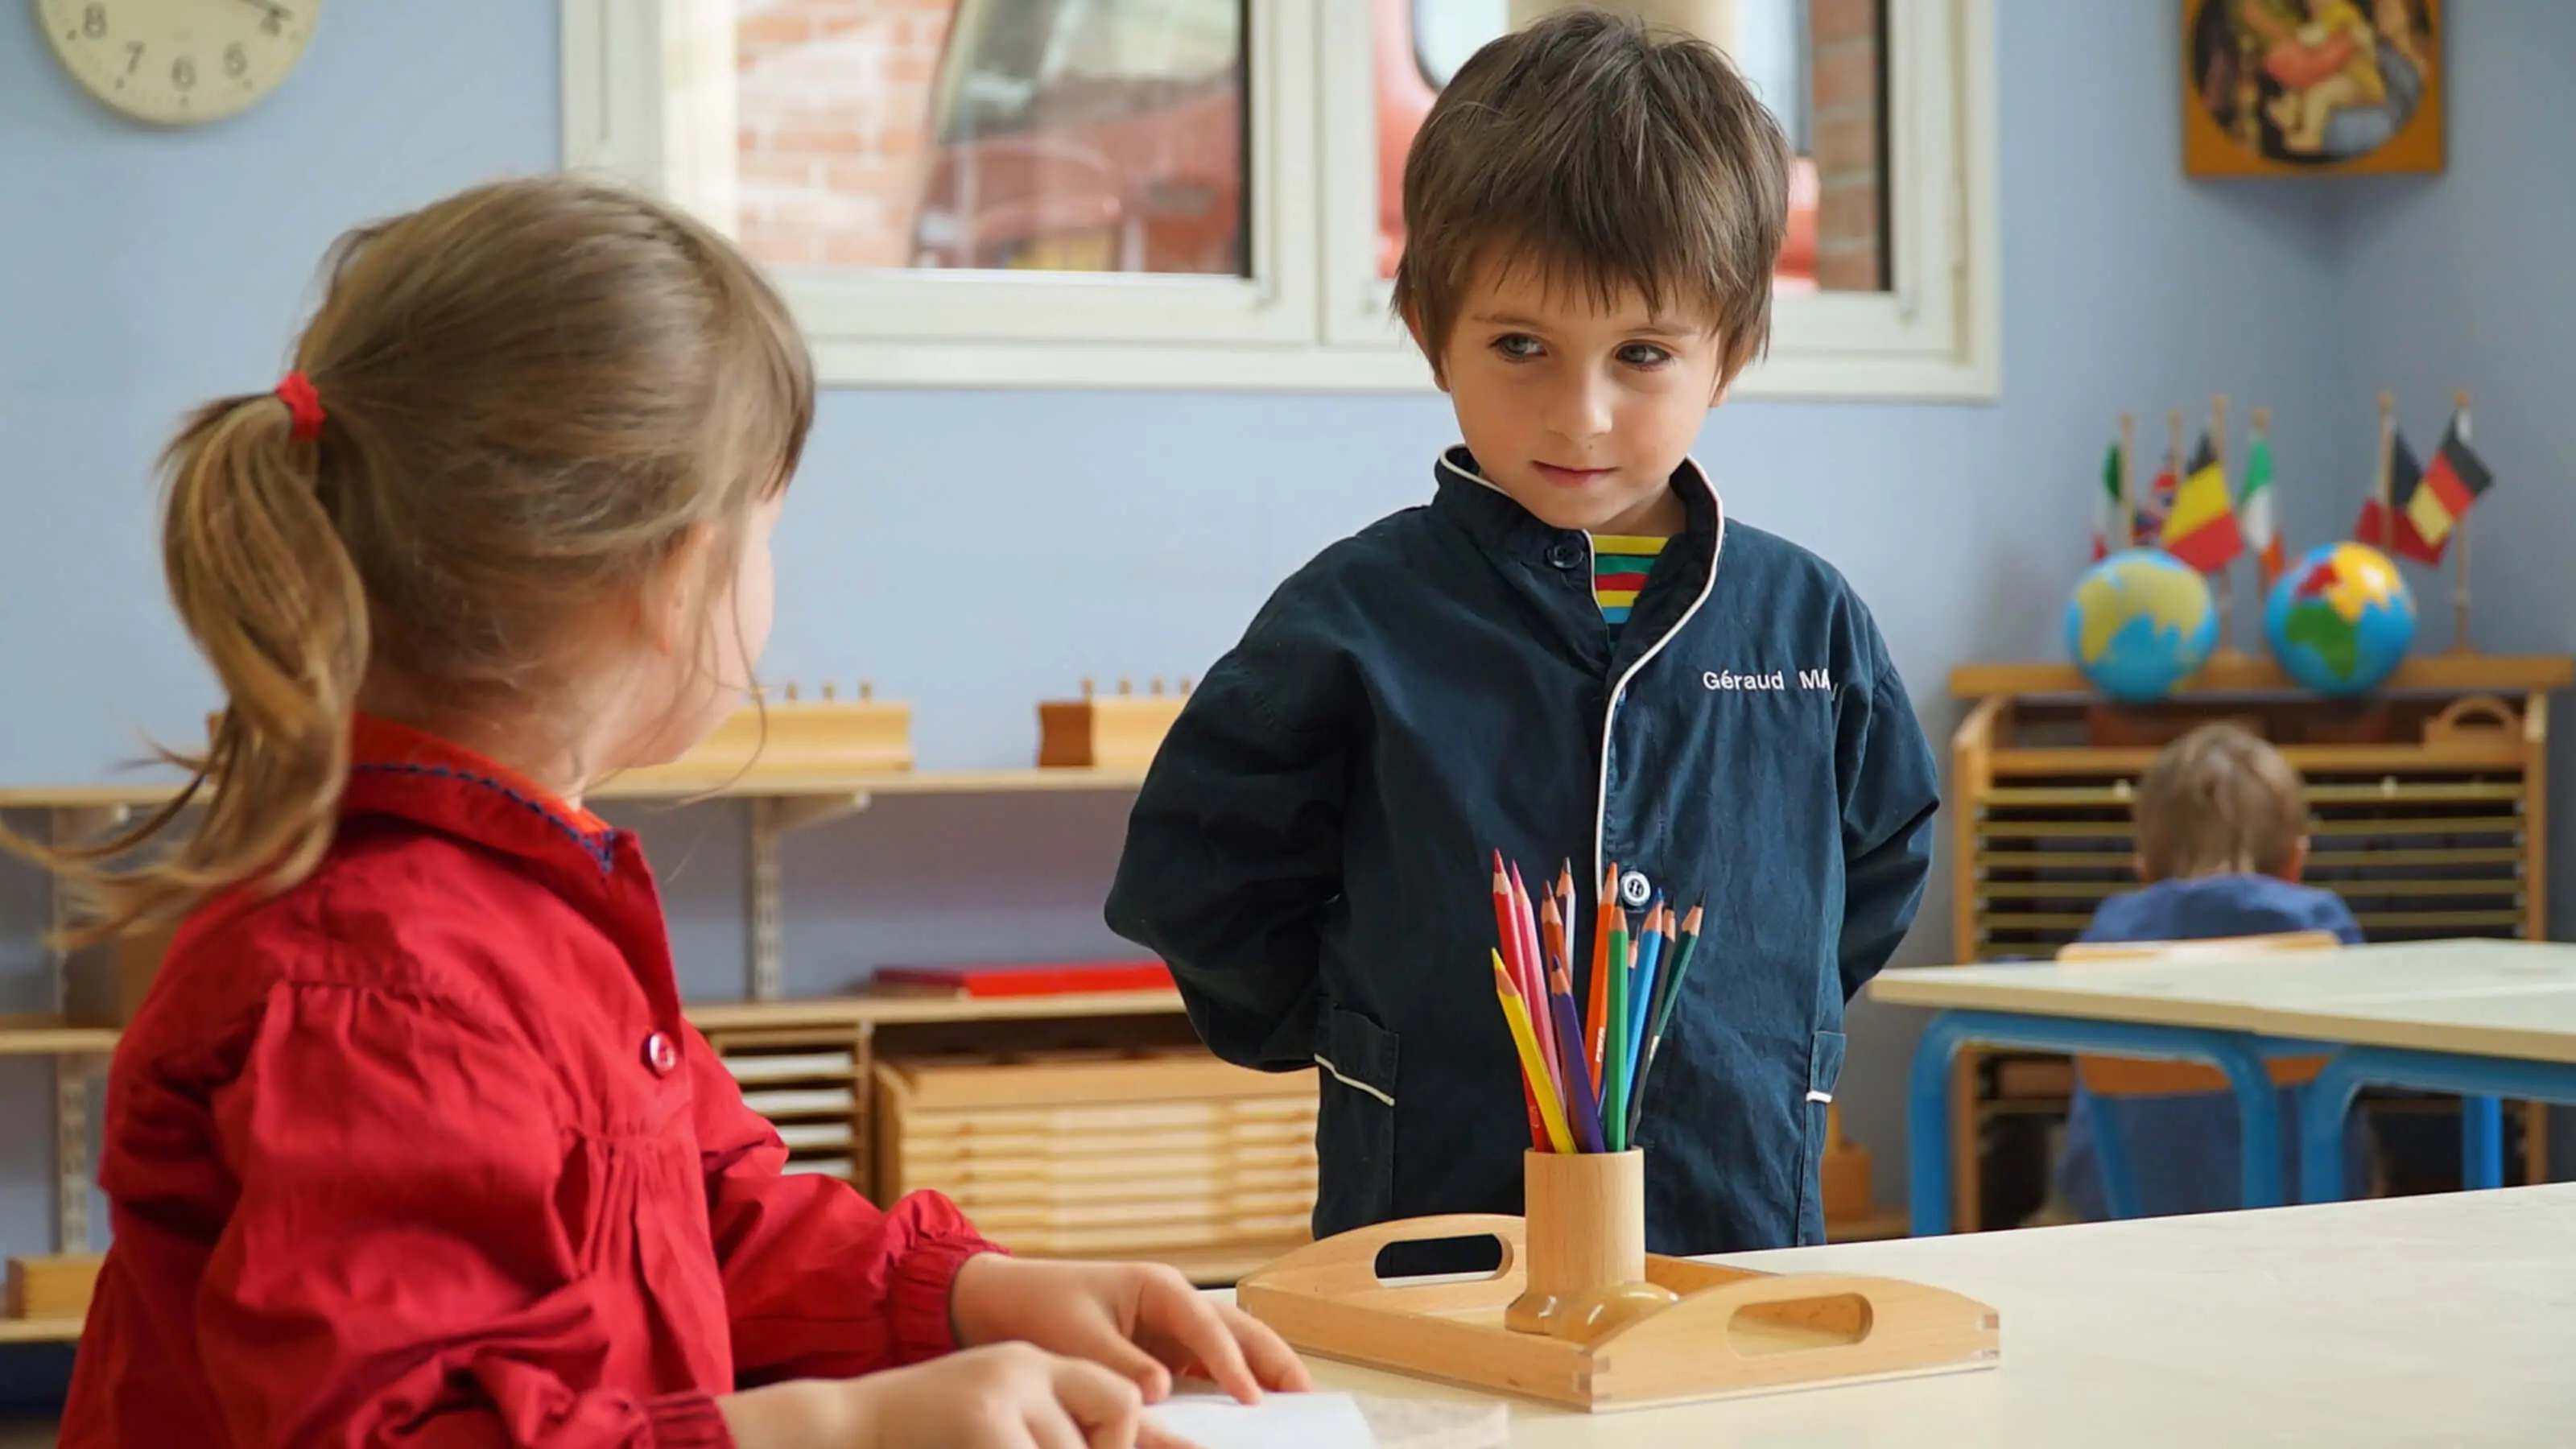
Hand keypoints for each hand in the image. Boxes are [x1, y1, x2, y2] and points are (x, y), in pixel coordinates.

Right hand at [720, 1342, 1178, 1448]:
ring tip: (986, 1439)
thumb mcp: (997, 1422)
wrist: (844, 1426)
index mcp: (1033, 1363)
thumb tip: (1136, 1444)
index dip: (1127, 1439)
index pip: (1124, 1395)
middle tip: (1035, 1446)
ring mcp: (1006, 1396)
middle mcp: (1027, 1368)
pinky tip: (977, 1445)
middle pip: (1117, 1416)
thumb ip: (1053, 1428)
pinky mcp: (987, 1428)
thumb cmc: (924, 1435)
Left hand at [949, 1255, 1313, 1404]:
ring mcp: (1172, 1325)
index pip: (1208, 1327)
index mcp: (1159, 1286)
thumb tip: (1161, 1391)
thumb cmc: (1040, 1307)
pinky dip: (1230, 1383)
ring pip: (1231, 1345)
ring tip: (1293, 1402)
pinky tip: (1249, 1409)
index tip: (1253, 1399)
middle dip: (1274, 1359)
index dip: (1233, 1364)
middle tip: (1306, 1396)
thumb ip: (1122, 1364)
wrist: (1003, 1300)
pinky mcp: (1162, 1348)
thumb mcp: (1079, 1338)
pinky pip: (1205, 1366)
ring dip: (1262, 1369)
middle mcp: (1174, 1302)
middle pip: (1238, 1328)